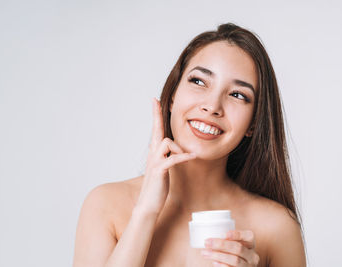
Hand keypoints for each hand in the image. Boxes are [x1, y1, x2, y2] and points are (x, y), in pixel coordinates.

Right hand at [134, 98, 196, 214]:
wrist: (148, 204)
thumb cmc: (157, 187)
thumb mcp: (164, 168)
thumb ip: (168, 156)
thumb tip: (175, 149)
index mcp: (155, 153)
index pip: (155, 130)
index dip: (155, 115)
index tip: (154, 101)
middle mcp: (153, 154)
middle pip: (156, 130)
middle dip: (156, 115)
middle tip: (155, 101)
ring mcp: (155, 162)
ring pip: (166, 142)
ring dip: (178, 147)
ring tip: (186, 157)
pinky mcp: (159, 171)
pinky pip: (172, 158)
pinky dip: (183, 156)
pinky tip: (193, 157)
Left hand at [201, 230, 259, 266]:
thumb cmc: (232, 252)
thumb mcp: (233, 244)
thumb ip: (226, 240)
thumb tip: (209, 237)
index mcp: (251, 243)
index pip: (248, 236)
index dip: (237, 234)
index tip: (223, 234)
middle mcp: (252, 255)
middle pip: (238, 248)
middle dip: (221, 244)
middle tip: (207, 242)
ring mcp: (248, 265)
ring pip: (235, 260)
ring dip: (218, 256)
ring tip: (205, 253)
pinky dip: (222, 265)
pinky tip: (214, 262)